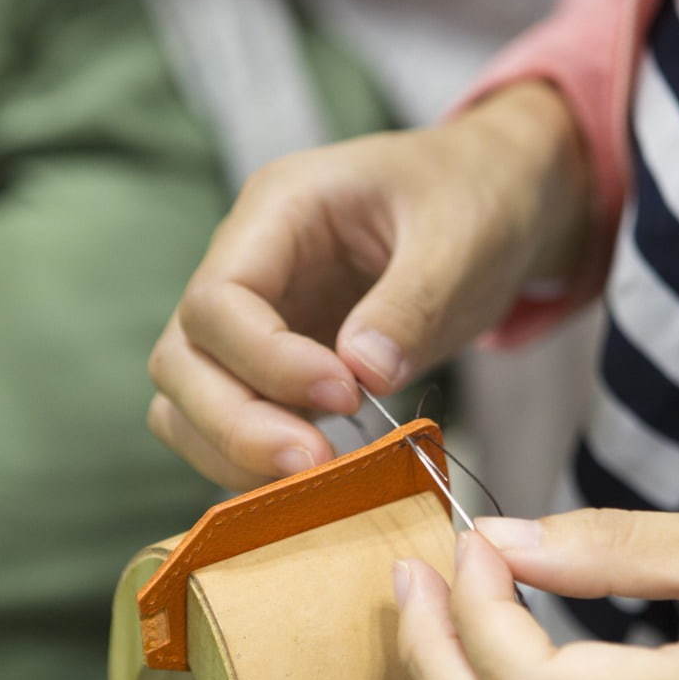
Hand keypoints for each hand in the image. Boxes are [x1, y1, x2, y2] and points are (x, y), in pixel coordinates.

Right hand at [146, 82, 588, 488]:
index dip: (266, 361)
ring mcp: (253, 320)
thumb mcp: (461, 238)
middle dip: (235, 424)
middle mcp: (246, 265)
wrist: (495, 201)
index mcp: (278, 209)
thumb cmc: (475, 199)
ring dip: (235, 453)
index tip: (345, 398)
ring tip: (315, 480)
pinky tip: (319, 480)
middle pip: (183, 359)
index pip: (218, 300)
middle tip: (314, 463)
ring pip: (188, 402)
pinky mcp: (275, 368)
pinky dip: (257, 461)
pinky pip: (234, 424)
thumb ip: (412, 302)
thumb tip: (364, 372)